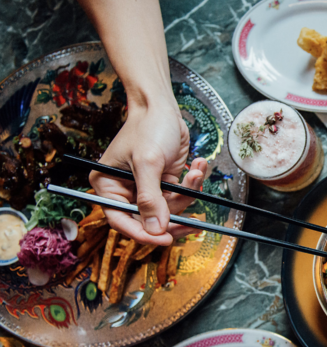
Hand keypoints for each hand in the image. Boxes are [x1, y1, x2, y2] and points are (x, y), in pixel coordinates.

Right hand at [89, 92, 205, 245]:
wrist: (163, 107)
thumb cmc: (148, 128)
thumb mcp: (148, 163)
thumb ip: (150, 198)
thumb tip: (156, 229)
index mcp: (108, 186)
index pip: (122, 220)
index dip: (143, 234)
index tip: (165, 240)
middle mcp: (126, 190)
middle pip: (149, 220)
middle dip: (175, 217)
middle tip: (194, 223)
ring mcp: (147, 187)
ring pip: (170, 209)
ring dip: (188, 193)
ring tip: (196, 174)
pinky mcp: (165, 182)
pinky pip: (181, 195)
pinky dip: (193, 184)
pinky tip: (198, 167)